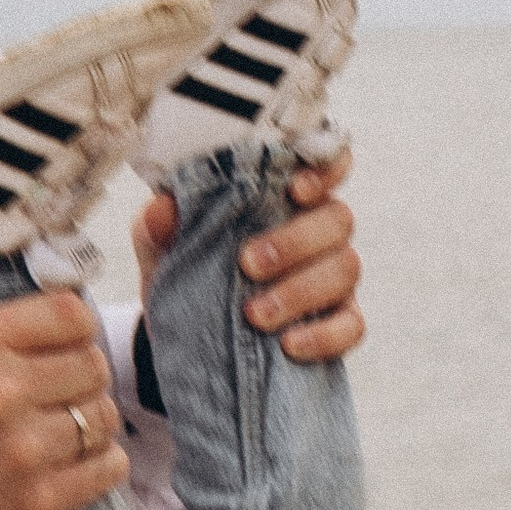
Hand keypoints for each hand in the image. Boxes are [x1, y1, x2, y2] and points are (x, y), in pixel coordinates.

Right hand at [0, 292, 127, 509]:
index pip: (67, 314)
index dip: (75, 323)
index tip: (66, 337)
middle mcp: (4, 394)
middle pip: (92, 365)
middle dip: (82, 370)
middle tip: (65, 384)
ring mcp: (25, 453)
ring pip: (103, 417)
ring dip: (91, 417)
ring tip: (69, 422)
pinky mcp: (36, 504)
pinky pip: (106, 469)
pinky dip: (101, 461)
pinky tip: (78, 458)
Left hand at [131, 142, 364, 358]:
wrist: (184, 339)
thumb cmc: (185, 274)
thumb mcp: (160, 247)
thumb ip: (159, 224)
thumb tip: (163, 209)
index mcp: (284, 198)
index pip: (325, 165)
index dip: (324, 168)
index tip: (295, 187)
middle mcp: (318, 232)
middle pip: (337, 218)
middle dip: (295, 241)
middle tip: (248, 265)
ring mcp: (333, 278)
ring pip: (346, 268)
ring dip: (301, 290)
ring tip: (255, 314)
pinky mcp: (339, 323)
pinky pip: (351, 325)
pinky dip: (324, 335)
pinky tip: (288, 345)